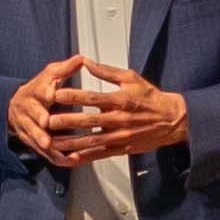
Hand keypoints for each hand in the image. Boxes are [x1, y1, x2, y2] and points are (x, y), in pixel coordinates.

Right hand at [10, 58, 91, 167]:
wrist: (14, 105)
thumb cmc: (38, 89)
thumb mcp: (50, 75)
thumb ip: (66, 69)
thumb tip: (82, 58)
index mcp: (34, 92)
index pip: (39, 91)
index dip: (44, 92)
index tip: (51, 94)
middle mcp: (28, 110)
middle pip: (32, 117)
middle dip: (39, 119)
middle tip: (46, 123)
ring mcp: (27, 127)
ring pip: (34, 136)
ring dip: (42, 141)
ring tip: (52, 146)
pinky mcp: (31, 141)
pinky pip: (42, 152)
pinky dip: (54, 156)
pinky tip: (69, 160)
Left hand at [55, 62, 190, 162]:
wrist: (172, 120)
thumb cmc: (151, 97)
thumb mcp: (131, 78)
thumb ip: (106, 71)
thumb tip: (86, 62)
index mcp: (120, 100)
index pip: (93, 97)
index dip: (73, 96)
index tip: (57, 94)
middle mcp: (119, 119)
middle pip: (88, 121)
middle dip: (66, 121)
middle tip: (48, 121)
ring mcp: (120, 137)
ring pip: (91, 141)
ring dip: (70, 142)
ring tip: (52, 142)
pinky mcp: (122, 149)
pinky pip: (100, 155)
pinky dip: (84, 157)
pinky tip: (70, 158)